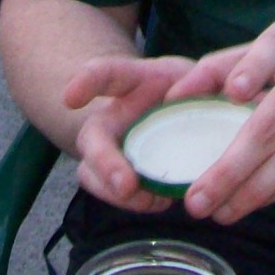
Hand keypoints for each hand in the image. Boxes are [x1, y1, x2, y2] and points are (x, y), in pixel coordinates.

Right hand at [65, 53, 198, 214]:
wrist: (185, 111)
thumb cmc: (190, 87)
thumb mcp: (200, 73)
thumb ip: (203, 82)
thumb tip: (200, 101)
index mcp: (133, 81)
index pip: (104, 74)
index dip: (86, 83)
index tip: (71, 98)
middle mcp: (114, 115)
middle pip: (92, 138)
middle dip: (104, 161)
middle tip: (127, 185)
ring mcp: (112, 148)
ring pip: (91, 173)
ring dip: (114, 192)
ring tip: (150, 200)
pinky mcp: (121, 175)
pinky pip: (114, 193)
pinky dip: (135, 201)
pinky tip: (160, 201)